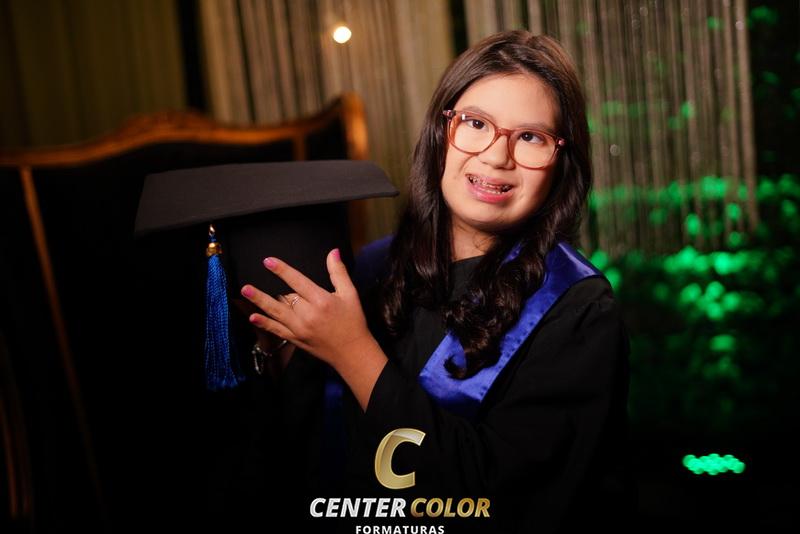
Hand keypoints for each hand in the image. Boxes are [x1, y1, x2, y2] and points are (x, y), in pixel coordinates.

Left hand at [240, 248, 372, 368]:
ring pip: (276, 311)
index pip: (297, 281)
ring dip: (259, 301)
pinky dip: (264, 323)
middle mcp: (308, 315)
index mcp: (321, 301)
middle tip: (249, 281)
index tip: (268, 262)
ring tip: (246, 291)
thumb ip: (338, 272)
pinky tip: (253, 316)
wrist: (352, 352)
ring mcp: (300, 329)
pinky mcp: (296, 339)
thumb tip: (333, 252)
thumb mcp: (350, 294)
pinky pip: (277, 329)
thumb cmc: (353, 321)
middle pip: (285, 296)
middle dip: (270, 288)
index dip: (282, 270)